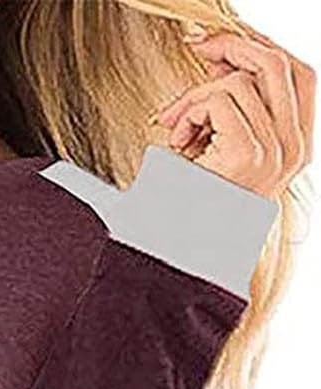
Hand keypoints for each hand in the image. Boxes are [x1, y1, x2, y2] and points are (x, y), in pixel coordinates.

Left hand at [151, 20, 314, 196]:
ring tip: (177, 130)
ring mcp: (275, 154)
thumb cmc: (191, 205)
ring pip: (240, 81)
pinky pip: (220, 98)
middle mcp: (294, 152)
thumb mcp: (221, 145)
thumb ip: (233, 104)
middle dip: (234, 45)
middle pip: (278, 64)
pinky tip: (178, 141)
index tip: (223, 46)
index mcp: (296, 149)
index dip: (262, 48)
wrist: (176, 254)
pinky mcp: (248, 155)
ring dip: (195, 97)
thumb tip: (222, 56)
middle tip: (196, 47)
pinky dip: (190, 111)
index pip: (300, 76)